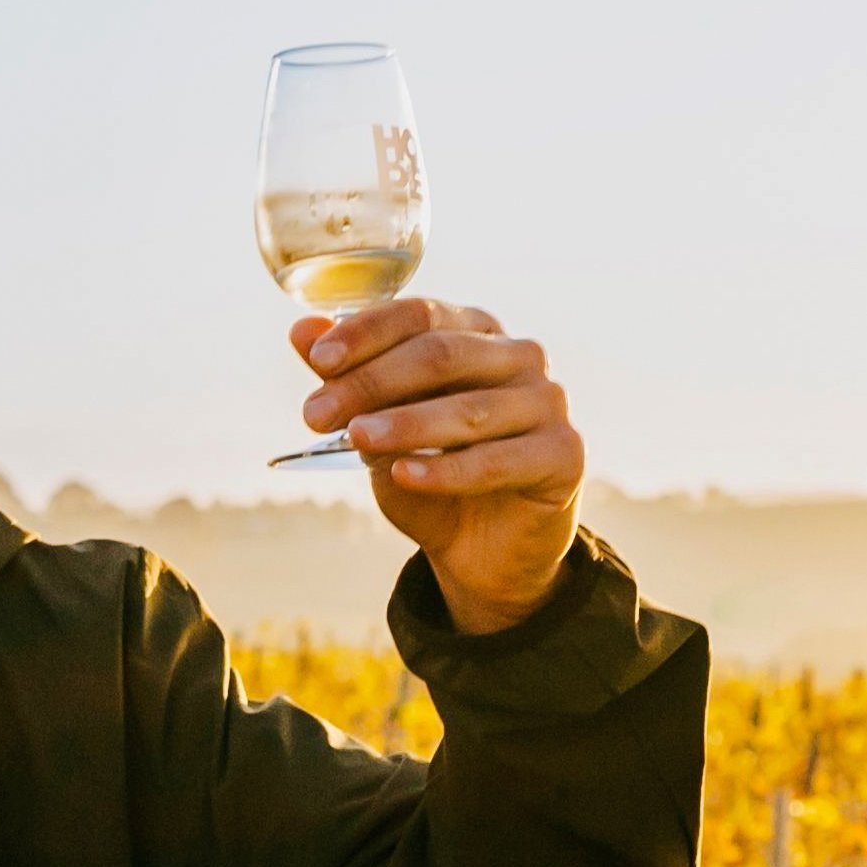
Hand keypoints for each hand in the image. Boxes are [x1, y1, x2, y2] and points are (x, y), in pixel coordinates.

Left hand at [292, 296, 586, 637]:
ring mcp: (548, 401)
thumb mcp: (379, 427)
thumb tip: (301, 330)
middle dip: (372, 382)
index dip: (367, 332)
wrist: (481, 551)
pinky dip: (446, 469)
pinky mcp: (565, 453)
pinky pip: (498, 460)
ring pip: (469, 408)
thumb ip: (348, 379)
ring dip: (406, 424)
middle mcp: (519, 356)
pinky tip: (403, 475)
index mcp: (477, 332)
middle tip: (317, 414)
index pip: (421, 314)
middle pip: (441, 355)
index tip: (317, 360)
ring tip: (357, 438)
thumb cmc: (429, 475)